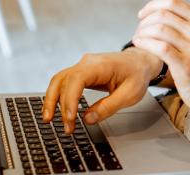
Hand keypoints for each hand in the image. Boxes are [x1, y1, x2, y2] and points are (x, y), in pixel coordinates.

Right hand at [42, 48, 161, 133]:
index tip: (70, 117)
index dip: (70, 99)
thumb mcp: (130, 94)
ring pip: (59, 80)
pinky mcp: (81, 72)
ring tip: (49, 120)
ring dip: (52, 100)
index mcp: (101, 65)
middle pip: (64, 81)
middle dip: (61, 106)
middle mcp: (88, 62)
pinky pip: (64, 82)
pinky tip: (54, 109)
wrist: (140, 61)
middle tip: (66, 127)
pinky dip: (57, 96)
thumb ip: (109, 107)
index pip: (77, 79)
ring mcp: (83, 65)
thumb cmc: (137, 74)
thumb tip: (88, 119)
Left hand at [132, 0, 189, 119]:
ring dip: (142, 32)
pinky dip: (145, 43)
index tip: (143, 14)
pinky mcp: (186, 65)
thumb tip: (166, 15)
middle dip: (145, 20)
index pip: (174, 2)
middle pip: (163, 14)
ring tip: (137, 39)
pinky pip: (160, 47)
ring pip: (160, 29)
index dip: (153, 6)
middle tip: (138, 30)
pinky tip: (139, 45)